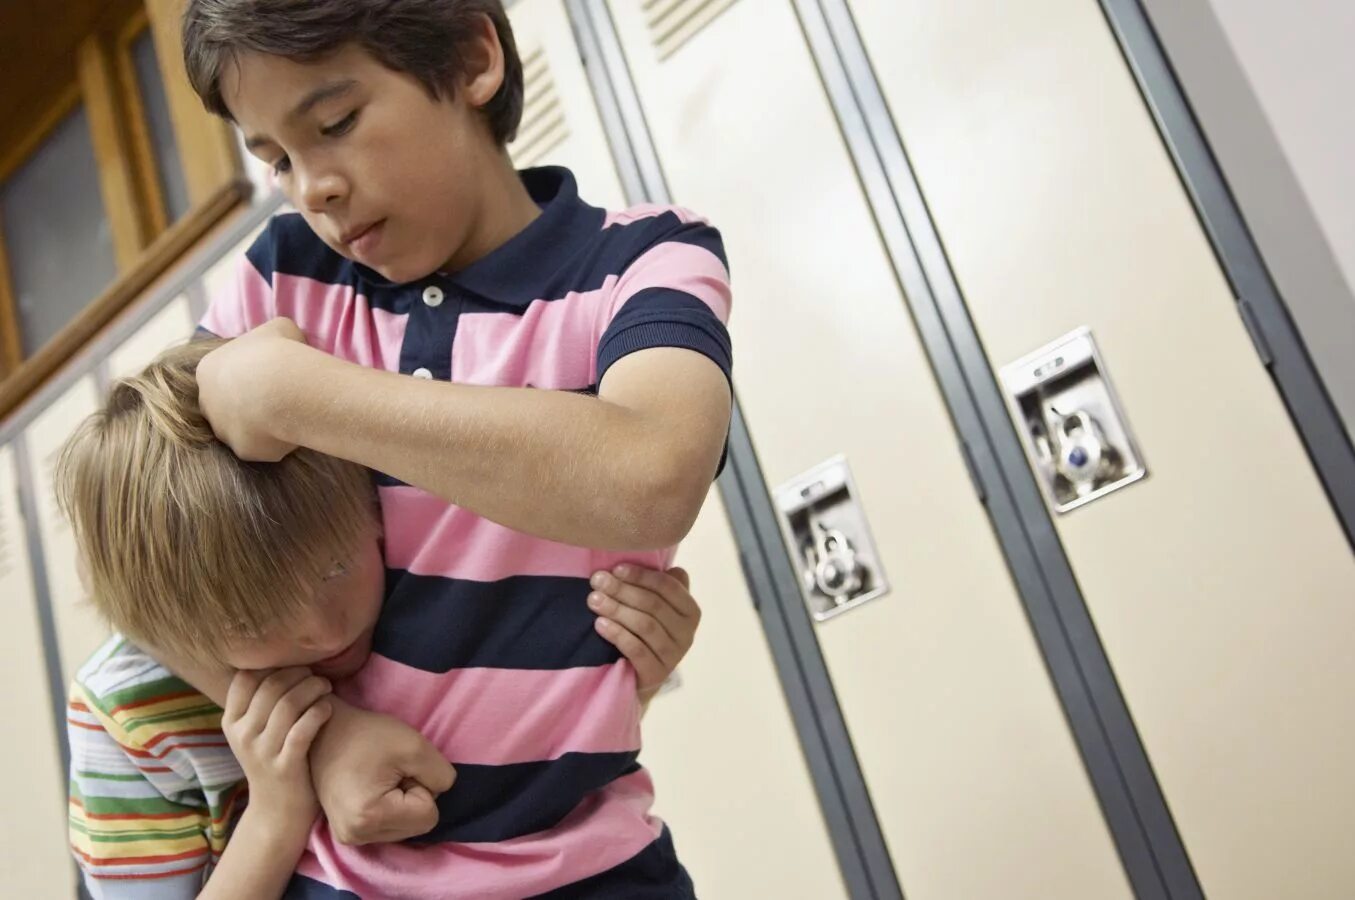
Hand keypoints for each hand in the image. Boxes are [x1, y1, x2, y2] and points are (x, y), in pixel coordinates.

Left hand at [197, 317, 307, 460]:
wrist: (285, 388)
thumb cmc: (279, 351)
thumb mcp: (278, 328)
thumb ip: (270, 339)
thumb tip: (279, 345)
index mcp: (208, 370)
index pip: (225, 375)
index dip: (250, 375)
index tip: (272, 374)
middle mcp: (208, 403)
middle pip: (228, 406)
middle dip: (249, 404)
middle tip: (279, 397)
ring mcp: (223, 430)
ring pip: (243, 429)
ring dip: (262, 424)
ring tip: (290, 413)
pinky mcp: (243, 450)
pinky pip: (262, 446)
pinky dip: (278, 440)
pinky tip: (295, 428)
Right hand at [222, 668, 332, 835]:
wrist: (277, 812)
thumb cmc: (274, 760)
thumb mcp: (256, 731)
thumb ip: (262, 701)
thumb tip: (285, 660)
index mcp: (231, 721)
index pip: (246, 677)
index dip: (275, 665)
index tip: (296, 667)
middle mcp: (242, 734)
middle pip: (272, 685)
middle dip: (300, 673)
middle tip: (318, 676)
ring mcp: (261, 751)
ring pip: (288, 704)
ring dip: (314, 689)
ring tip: (326, 688)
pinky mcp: (284, 766)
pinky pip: (302, 729)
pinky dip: (318, 712)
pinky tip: (328, 708)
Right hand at [308, 700, 456, 844]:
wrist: (324, 733)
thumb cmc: (368, 735)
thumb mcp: (415, 745)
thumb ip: (441, 774)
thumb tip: (443, 792)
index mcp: (370, 818)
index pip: (429, 816)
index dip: (422, 787)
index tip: (399, 768)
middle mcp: (356, 836)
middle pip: (417, 825)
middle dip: (413, 796)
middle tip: (390, 771)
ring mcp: (348, 837)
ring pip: (405, 828)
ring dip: (401, 802)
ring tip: (378, 778)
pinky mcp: (346, 832)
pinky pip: (388, 827)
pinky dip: (389, 808)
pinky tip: (371, 788)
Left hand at [588, 565, 700, 701]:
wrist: (639, 676)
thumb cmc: (645, 632)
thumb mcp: (655, 607)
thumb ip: (656, 584)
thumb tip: (650, 557)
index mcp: (690, 610)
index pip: (668, 586)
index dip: (641, 576)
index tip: (616, 568)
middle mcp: (687, 633)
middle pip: (654, 605)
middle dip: (623, 590)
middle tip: (597, 581)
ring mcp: (674, 655)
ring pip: (645, 626)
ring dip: (617, 610)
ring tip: (594, 600)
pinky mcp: (657, 674)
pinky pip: (637, 650)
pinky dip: (617, 634)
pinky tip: (600, 624)